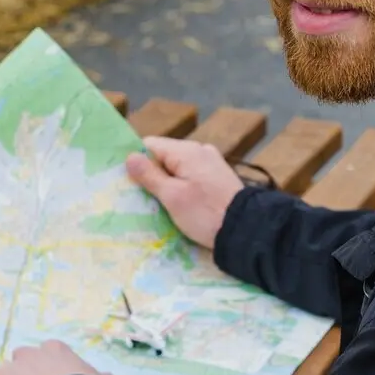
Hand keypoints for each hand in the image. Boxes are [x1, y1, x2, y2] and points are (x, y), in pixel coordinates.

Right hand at [125, 136, 244, 247]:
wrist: (247, 229)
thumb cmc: (205, 213)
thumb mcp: (172, 197)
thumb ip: (150, 175)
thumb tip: (130, 156)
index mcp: (186, 151)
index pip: (150, 145)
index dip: (136, 161)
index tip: (127, 182)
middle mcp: (200, 151)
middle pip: (164, 157)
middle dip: (152, 174)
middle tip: (141, 198)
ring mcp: (212, 163)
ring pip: (178, 168)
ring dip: (167, 183)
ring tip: (160, 204)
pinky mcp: (219, 177)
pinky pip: (192, 176)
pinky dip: (183, 187)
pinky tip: (180, 204)